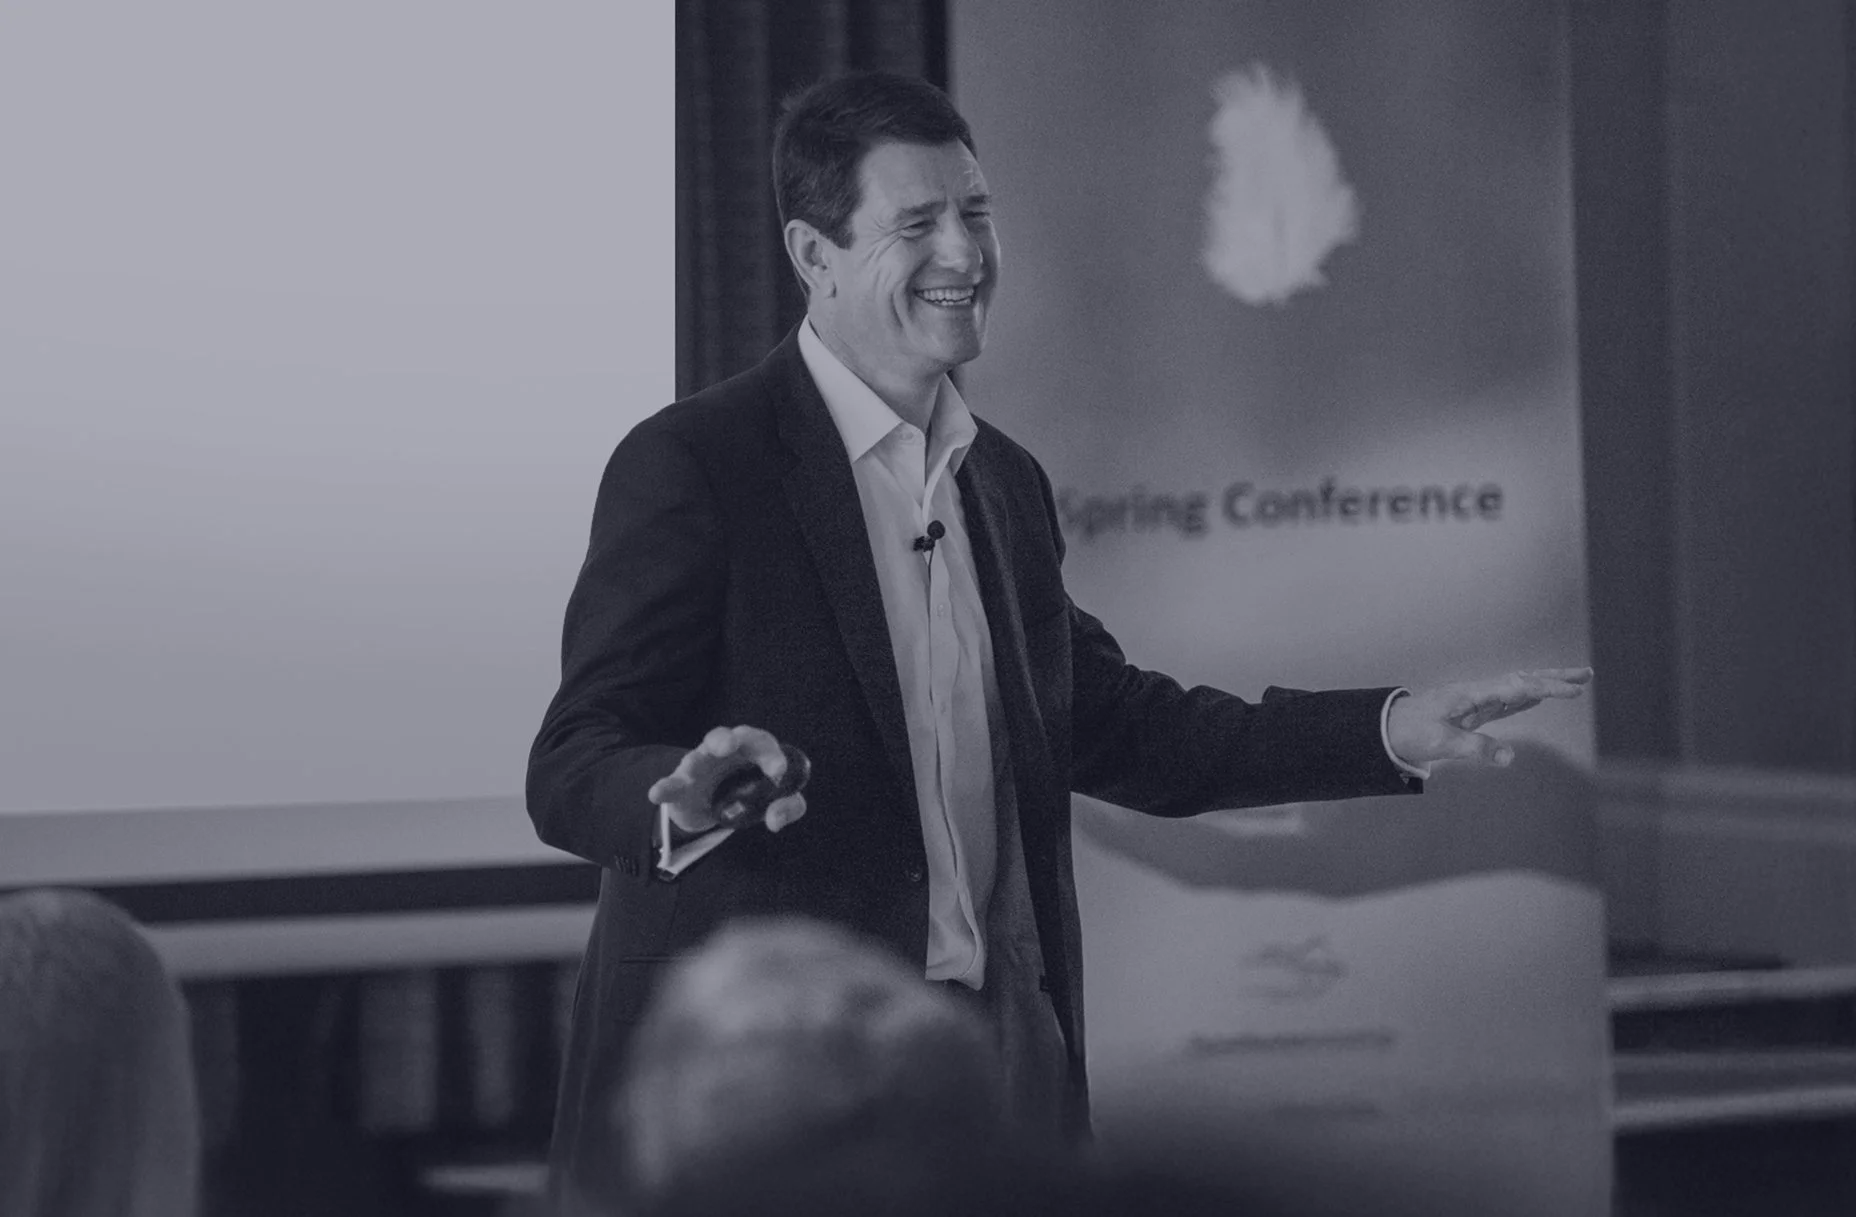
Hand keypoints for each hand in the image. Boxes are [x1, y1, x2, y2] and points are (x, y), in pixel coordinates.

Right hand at [647, 725, 808, 834]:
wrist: (713, 807)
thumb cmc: (751, 792)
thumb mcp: (776, 801)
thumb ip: (787, 807)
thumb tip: (775, 820)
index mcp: (751, 750)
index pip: (762, 743)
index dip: (771, 755)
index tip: (779, 772)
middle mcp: (724, 752)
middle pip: (725, 736)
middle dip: (726, 738)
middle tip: (730, 745)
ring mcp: (699, 766)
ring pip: (696, 756)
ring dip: (695, 761)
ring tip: (695, 766)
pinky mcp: (681, 786)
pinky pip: (671, 785)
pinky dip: (664, 787)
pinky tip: (657, 793)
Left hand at [1386, 667, 1591, 767]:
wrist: (1386, 728)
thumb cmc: (1410, 733)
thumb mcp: (1442, 744)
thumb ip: (1476, 748)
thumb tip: (1509, 757)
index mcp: (1471, 695)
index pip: (1517, 687)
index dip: (1548, 688)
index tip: (1574, 691)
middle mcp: (1477, 693)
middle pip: (1523, 680)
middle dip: (1555, 677)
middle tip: (1587, 674)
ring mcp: (1477, 701)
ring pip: (1518, 689)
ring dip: (1546, 684)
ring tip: (1575, 682)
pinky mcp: (1474, 712)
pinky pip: (1507, 702)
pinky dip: (1528, 697)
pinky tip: (1539, 697)